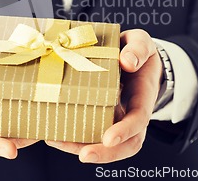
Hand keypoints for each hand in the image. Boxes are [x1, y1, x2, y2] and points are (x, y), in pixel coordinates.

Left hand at [45, 29, 162, 162]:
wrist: (135, 57)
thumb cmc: (138, 51)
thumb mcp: (141, 42)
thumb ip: (138, 49)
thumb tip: (127, 62)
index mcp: (143, 96)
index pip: (139, 119)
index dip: (125, 130)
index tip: (109, 138)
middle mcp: (132, 113)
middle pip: (127, 144)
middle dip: (106, 153)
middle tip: (84, 155)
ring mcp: (118, 118)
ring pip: (107, 145)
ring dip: (83, 148)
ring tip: (58, 142)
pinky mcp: (102, 117)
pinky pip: (91, 133)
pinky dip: (74, 138)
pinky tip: (54, 134)